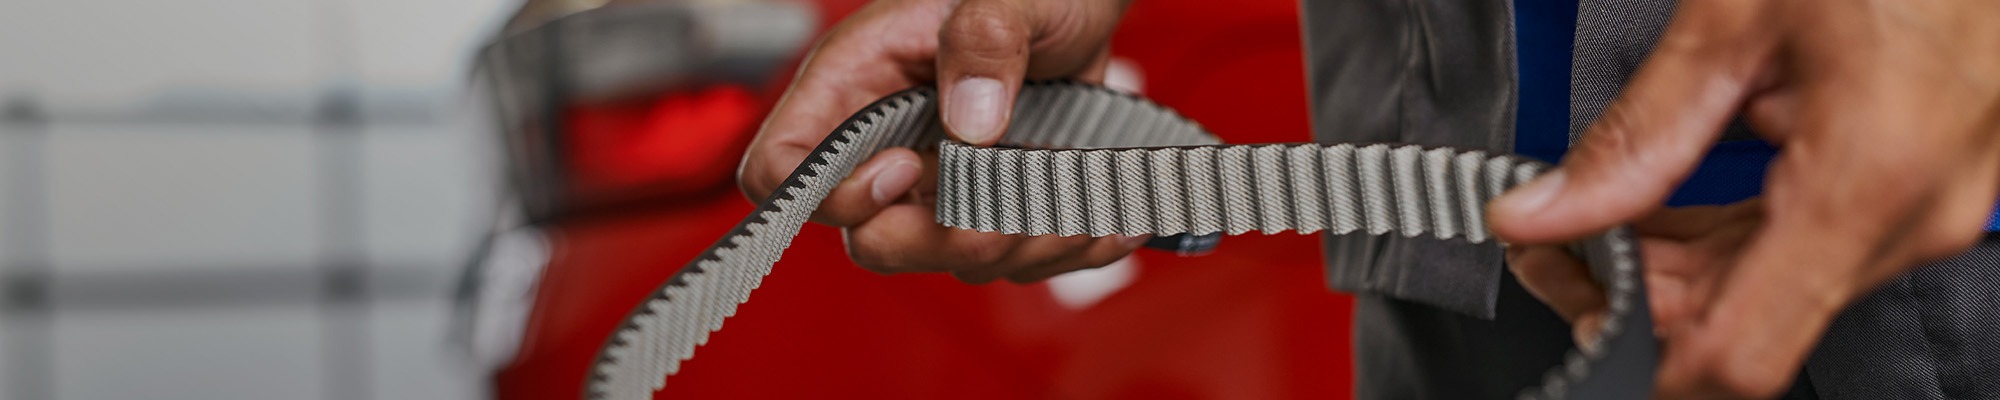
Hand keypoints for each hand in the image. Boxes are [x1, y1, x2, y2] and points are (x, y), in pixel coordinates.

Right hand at [739, 0, 1144, 282]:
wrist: (1084, 6)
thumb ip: (986, 39)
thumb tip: (971, 122)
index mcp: (854, 82)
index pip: (780, 169)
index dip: (831, 195)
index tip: (908, 168)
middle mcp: (885, 142)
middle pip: (869, 240)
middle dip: (944, 239)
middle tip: (1007, 202)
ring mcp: (937, 183)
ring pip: (948, 259)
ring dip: (1020, 245)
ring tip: (1077, 198)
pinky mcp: (988, 206)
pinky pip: (1010, 261)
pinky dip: (1060, 250)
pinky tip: (1103, 217)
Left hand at [1489, 0, 1999, 396]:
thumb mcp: (1735, 21)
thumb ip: (1636, 132)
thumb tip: (1545, 211)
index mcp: (1870, 178)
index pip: (1741, 352)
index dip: (1642, 356)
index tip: (1575, 309)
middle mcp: (1910, 214)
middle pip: (1742, 324)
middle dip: (1632, 296)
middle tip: (1551, 243)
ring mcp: (1920, 207)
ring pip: (1765, 291)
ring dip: (1670, 267)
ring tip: (1593, 215)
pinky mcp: (1913, 189)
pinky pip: (1798, 248)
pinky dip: (1720, 240)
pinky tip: (1662, 205)